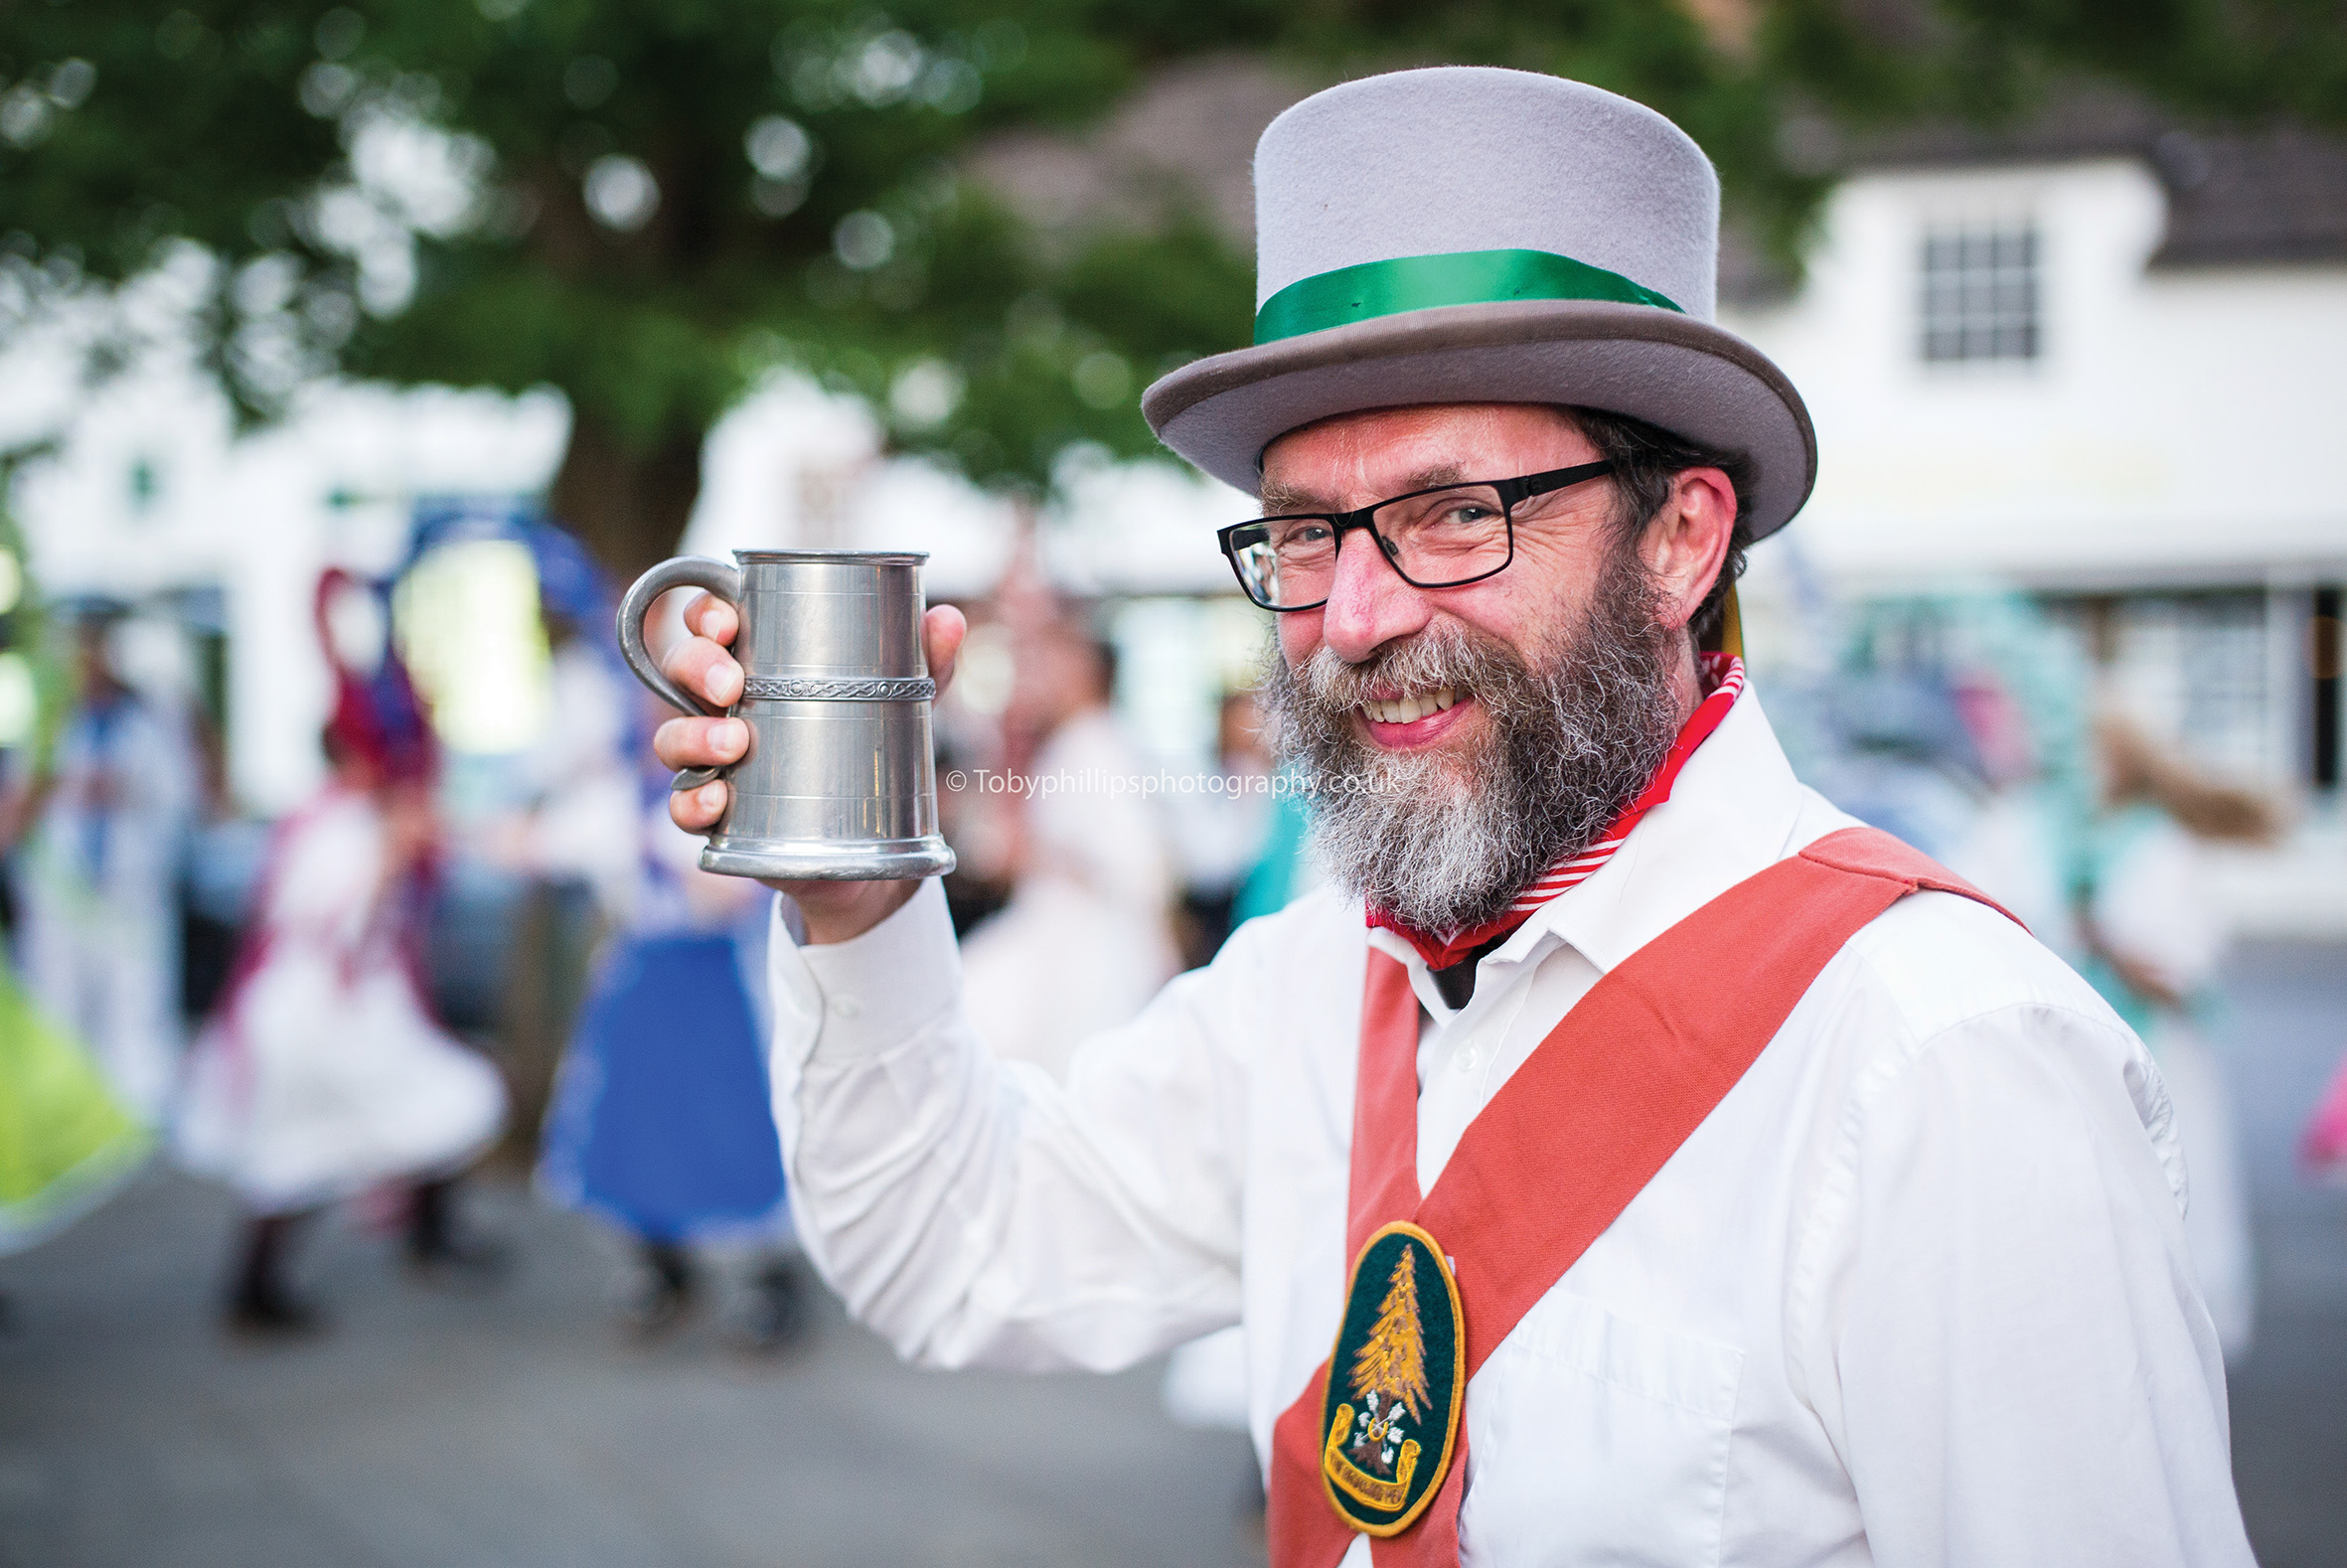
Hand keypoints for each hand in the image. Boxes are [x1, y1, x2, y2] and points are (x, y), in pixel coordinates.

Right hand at [654, 594, 967, 943]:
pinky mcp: (718, 818)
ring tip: (736, 744)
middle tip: (733, 684)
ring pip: (673, 738)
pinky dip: (693, 801)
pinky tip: (720, 799)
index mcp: (759, 662)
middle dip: (697, 666)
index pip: (710, 620)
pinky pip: (683, 806)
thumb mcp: (908, 705)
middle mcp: (724, 707)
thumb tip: (948, 618)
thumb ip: (927, 661)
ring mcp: (714, 762)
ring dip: (693, 735)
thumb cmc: (877, 755)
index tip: (730, 621)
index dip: (706, 612)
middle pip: (681, 667)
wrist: (874, 855)